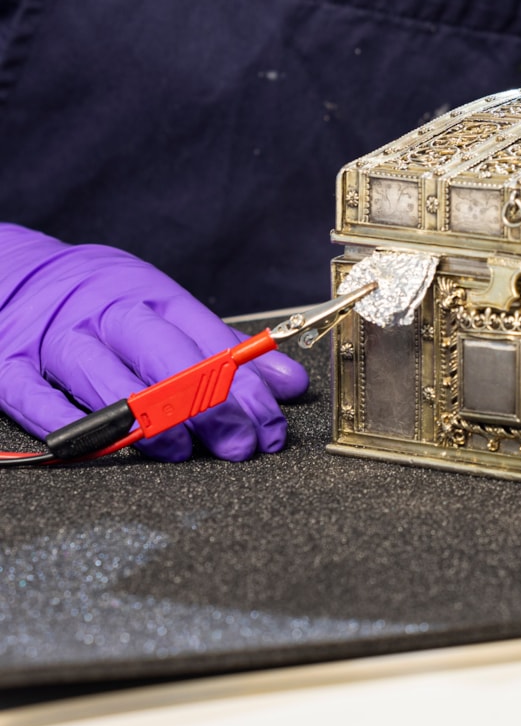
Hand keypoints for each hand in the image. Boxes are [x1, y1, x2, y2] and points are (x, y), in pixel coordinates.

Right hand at [0, 227, 307, 459]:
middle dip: (207, 402)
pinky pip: (36, 398)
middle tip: (239, 442)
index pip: (204, 337)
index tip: (271, 419)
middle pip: (161, 353)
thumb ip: (222, 350)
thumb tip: (287, 386)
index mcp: (146, 294)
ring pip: (102, 376)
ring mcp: (55, 338)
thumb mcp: (162, 307)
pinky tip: (100, 446)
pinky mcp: (9, 365)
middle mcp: (103, 312)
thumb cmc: (99, 298)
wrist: (16, 274)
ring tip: (180, 451)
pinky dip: (68, 425)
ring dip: (144, 418)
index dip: (243, 381)